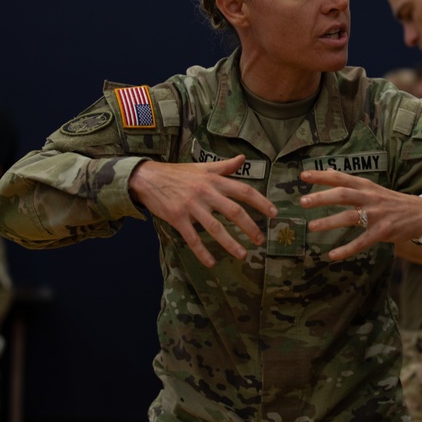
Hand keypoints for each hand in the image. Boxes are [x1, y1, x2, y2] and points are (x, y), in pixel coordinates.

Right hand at [129, 155, 275, 266]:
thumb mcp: (202, 167)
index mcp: (214, 180)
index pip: (244, 191)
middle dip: (250, 227)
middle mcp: (206, 193)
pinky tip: (212, 263)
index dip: (261, 202)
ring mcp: (191, 206)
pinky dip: (202, 252)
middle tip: (261, 240)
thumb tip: (242, 158)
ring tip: (243, 255)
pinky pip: (192, 238)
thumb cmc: (177, 173)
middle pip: (234, 212)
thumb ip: (224, 166)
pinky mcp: (177, 218)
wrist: (147, 178)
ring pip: (216, 228)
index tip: (274, 213)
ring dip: (231, 243)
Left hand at [300, 169, 421, 260]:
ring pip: (349, 217)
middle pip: (342, 195)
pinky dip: (346, 249)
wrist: (420, 213)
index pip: (340, 178)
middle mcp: (369, 197)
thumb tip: (329, 173)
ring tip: (312, 227)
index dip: (322, 176)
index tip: (303, 175)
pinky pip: (361, 242)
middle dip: (322, 198)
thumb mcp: (372, 188)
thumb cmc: (391, 201)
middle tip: (303, 201)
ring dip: (329, 222)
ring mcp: (376, 215)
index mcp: (365, 186)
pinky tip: (332, 255)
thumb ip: (351, 183)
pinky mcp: (382, 231)